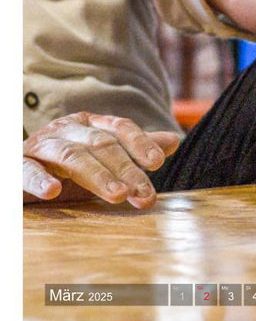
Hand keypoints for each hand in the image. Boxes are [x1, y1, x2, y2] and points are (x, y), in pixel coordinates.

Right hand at [23, 112, 180, 208]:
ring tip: (119, 194)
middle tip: (145, 195)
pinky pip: (27, 169)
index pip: (120, 127)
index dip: (140, 142)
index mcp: (89, 125)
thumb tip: (174, 140)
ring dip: (97, 176)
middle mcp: (66, 130)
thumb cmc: (64, 165)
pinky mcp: (16, 165)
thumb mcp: (101, 158)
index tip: (158, 162)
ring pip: (72, 156)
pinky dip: (40, 180)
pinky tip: (54, 191)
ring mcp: (40, 146)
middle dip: (127, 170)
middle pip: (102, 145)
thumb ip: (134, 150)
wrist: (17, 170)